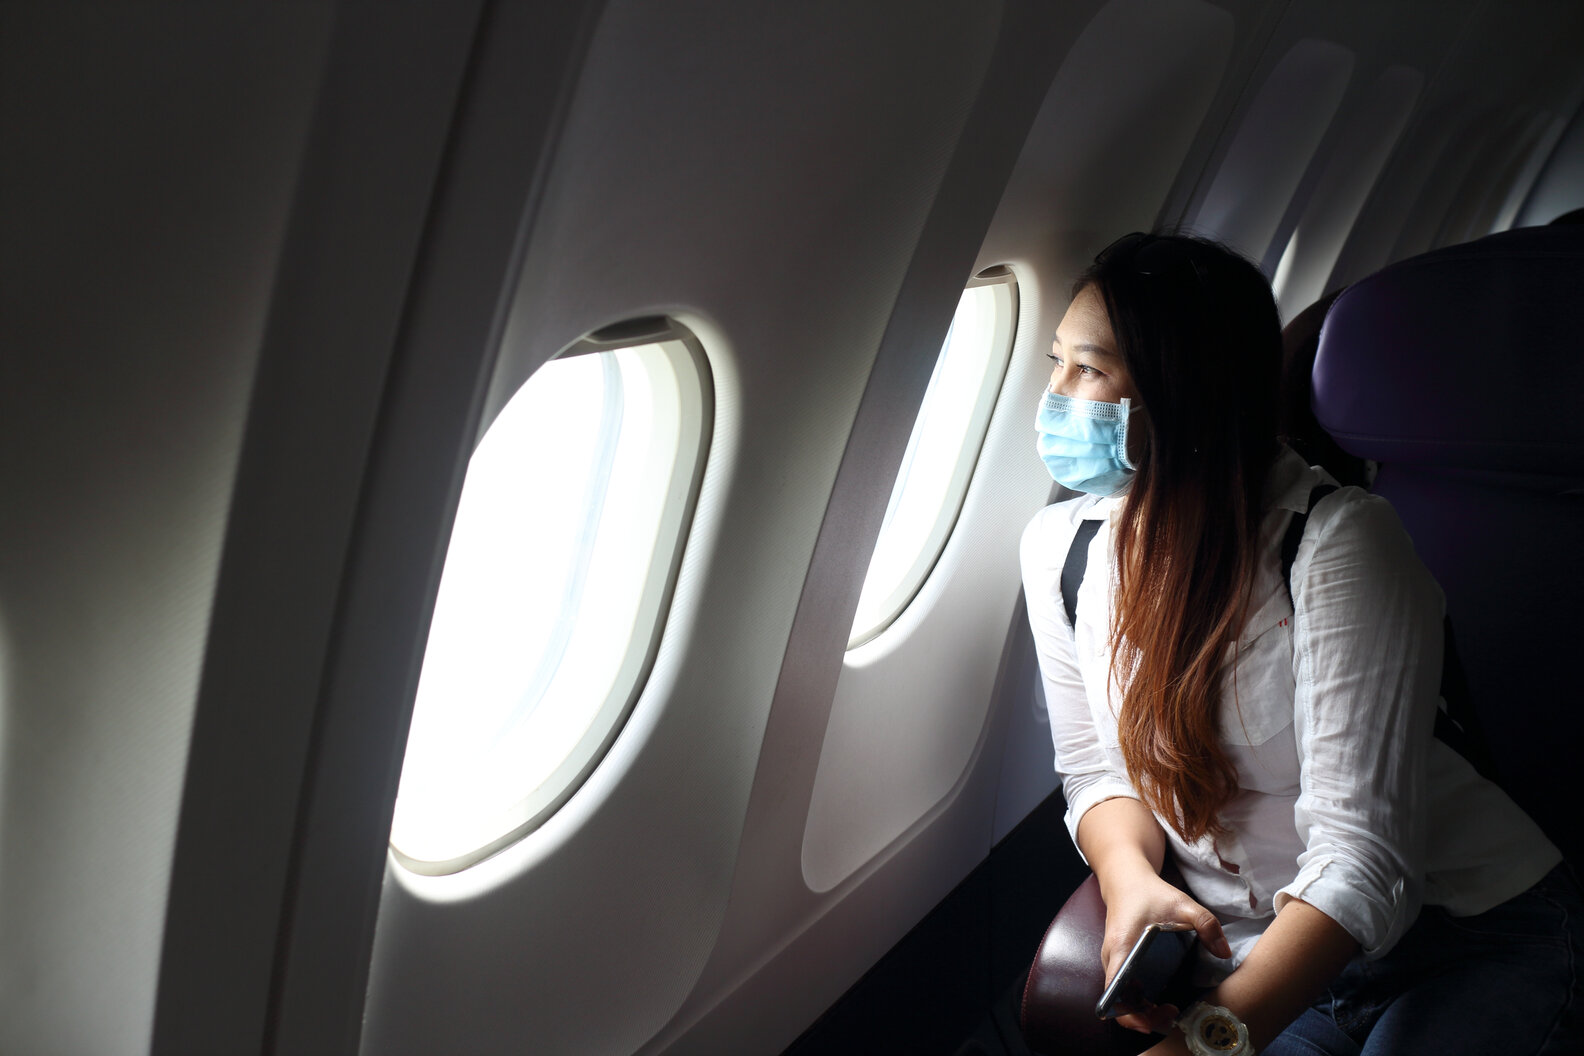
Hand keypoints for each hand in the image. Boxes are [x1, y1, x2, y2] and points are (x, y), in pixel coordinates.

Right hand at [1099, 869, 1232, 1033]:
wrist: (1126, 880)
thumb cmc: (1150, 893)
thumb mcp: (1182, 904)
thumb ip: (1206, 925)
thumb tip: (1224, 953)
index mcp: (1122, 947)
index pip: (1113, 991)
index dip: (1128, 1013)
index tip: (1151, 1020)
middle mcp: (1111, 958)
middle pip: (1118, 1001)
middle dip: (1143, 1016)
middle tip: (1171, 1015)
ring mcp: (1112, 961)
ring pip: (1120, 997)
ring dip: (1141, 1010)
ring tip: (1169, 1010)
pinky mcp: (1117, 961)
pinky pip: (1123, 989)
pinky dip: (1138, 1000)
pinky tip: (1158, 999)